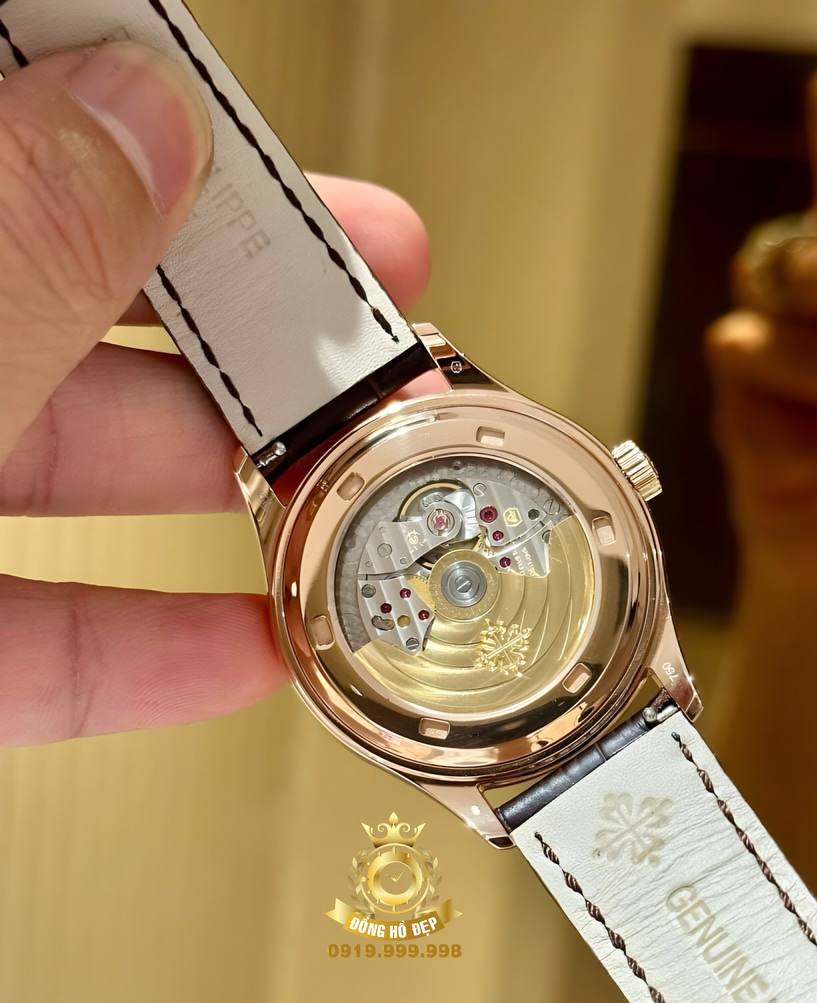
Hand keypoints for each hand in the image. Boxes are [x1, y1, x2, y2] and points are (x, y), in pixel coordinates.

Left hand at [0, 43, 428, 745]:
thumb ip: (21, 238)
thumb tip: (139, 122)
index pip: (40, 144)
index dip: (175, 138)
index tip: (284, 152)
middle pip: (81, 313)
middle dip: (251, 326)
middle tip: (372, 332)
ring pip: (67, 475)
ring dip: (225, 492)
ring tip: (357, 488)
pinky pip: (29, 642)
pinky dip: (141, 656)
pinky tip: (242, 653)